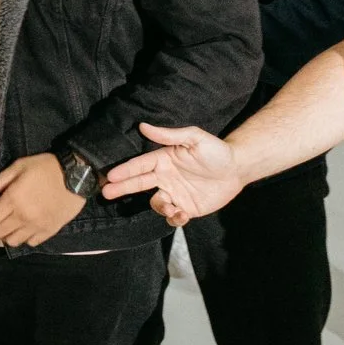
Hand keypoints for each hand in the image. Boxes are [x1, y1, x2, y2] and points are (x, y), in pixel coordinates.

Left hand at [0, 153, 86, 246]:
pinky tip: (23, 230)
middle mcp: (23, 217)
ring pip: (14, 241)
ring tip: (6, 228)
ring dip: (6, 236)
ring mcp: (37, 226)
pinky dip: (24, 239)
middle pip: (0, 232)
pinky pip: (32, 242)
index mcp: (13, 200)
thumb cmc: (45, 167)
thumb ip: (0, 181)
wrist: (75, 175)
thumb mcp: (19, 166)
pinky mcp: (50, 230)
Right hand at [102, 122, 244, 224]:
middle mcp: (165, 177)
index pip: (139, 166)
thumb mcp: (194, 138)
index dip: (124, 171)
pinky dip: (174, 218)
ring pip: (156, 203)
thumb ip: (169, 135)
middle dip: (122, 188)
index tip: (110, 176)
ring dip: (160, 207)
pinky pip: (173, 217)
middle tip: (106, 192)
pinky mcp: (186, 208)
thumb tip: (143, 125)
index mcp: (163, 160)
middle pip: (138, 184)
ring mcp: (175, 194)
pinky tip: (182, 215)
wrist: (237, 169)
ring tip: (171, 207)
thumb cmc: (216, 151)